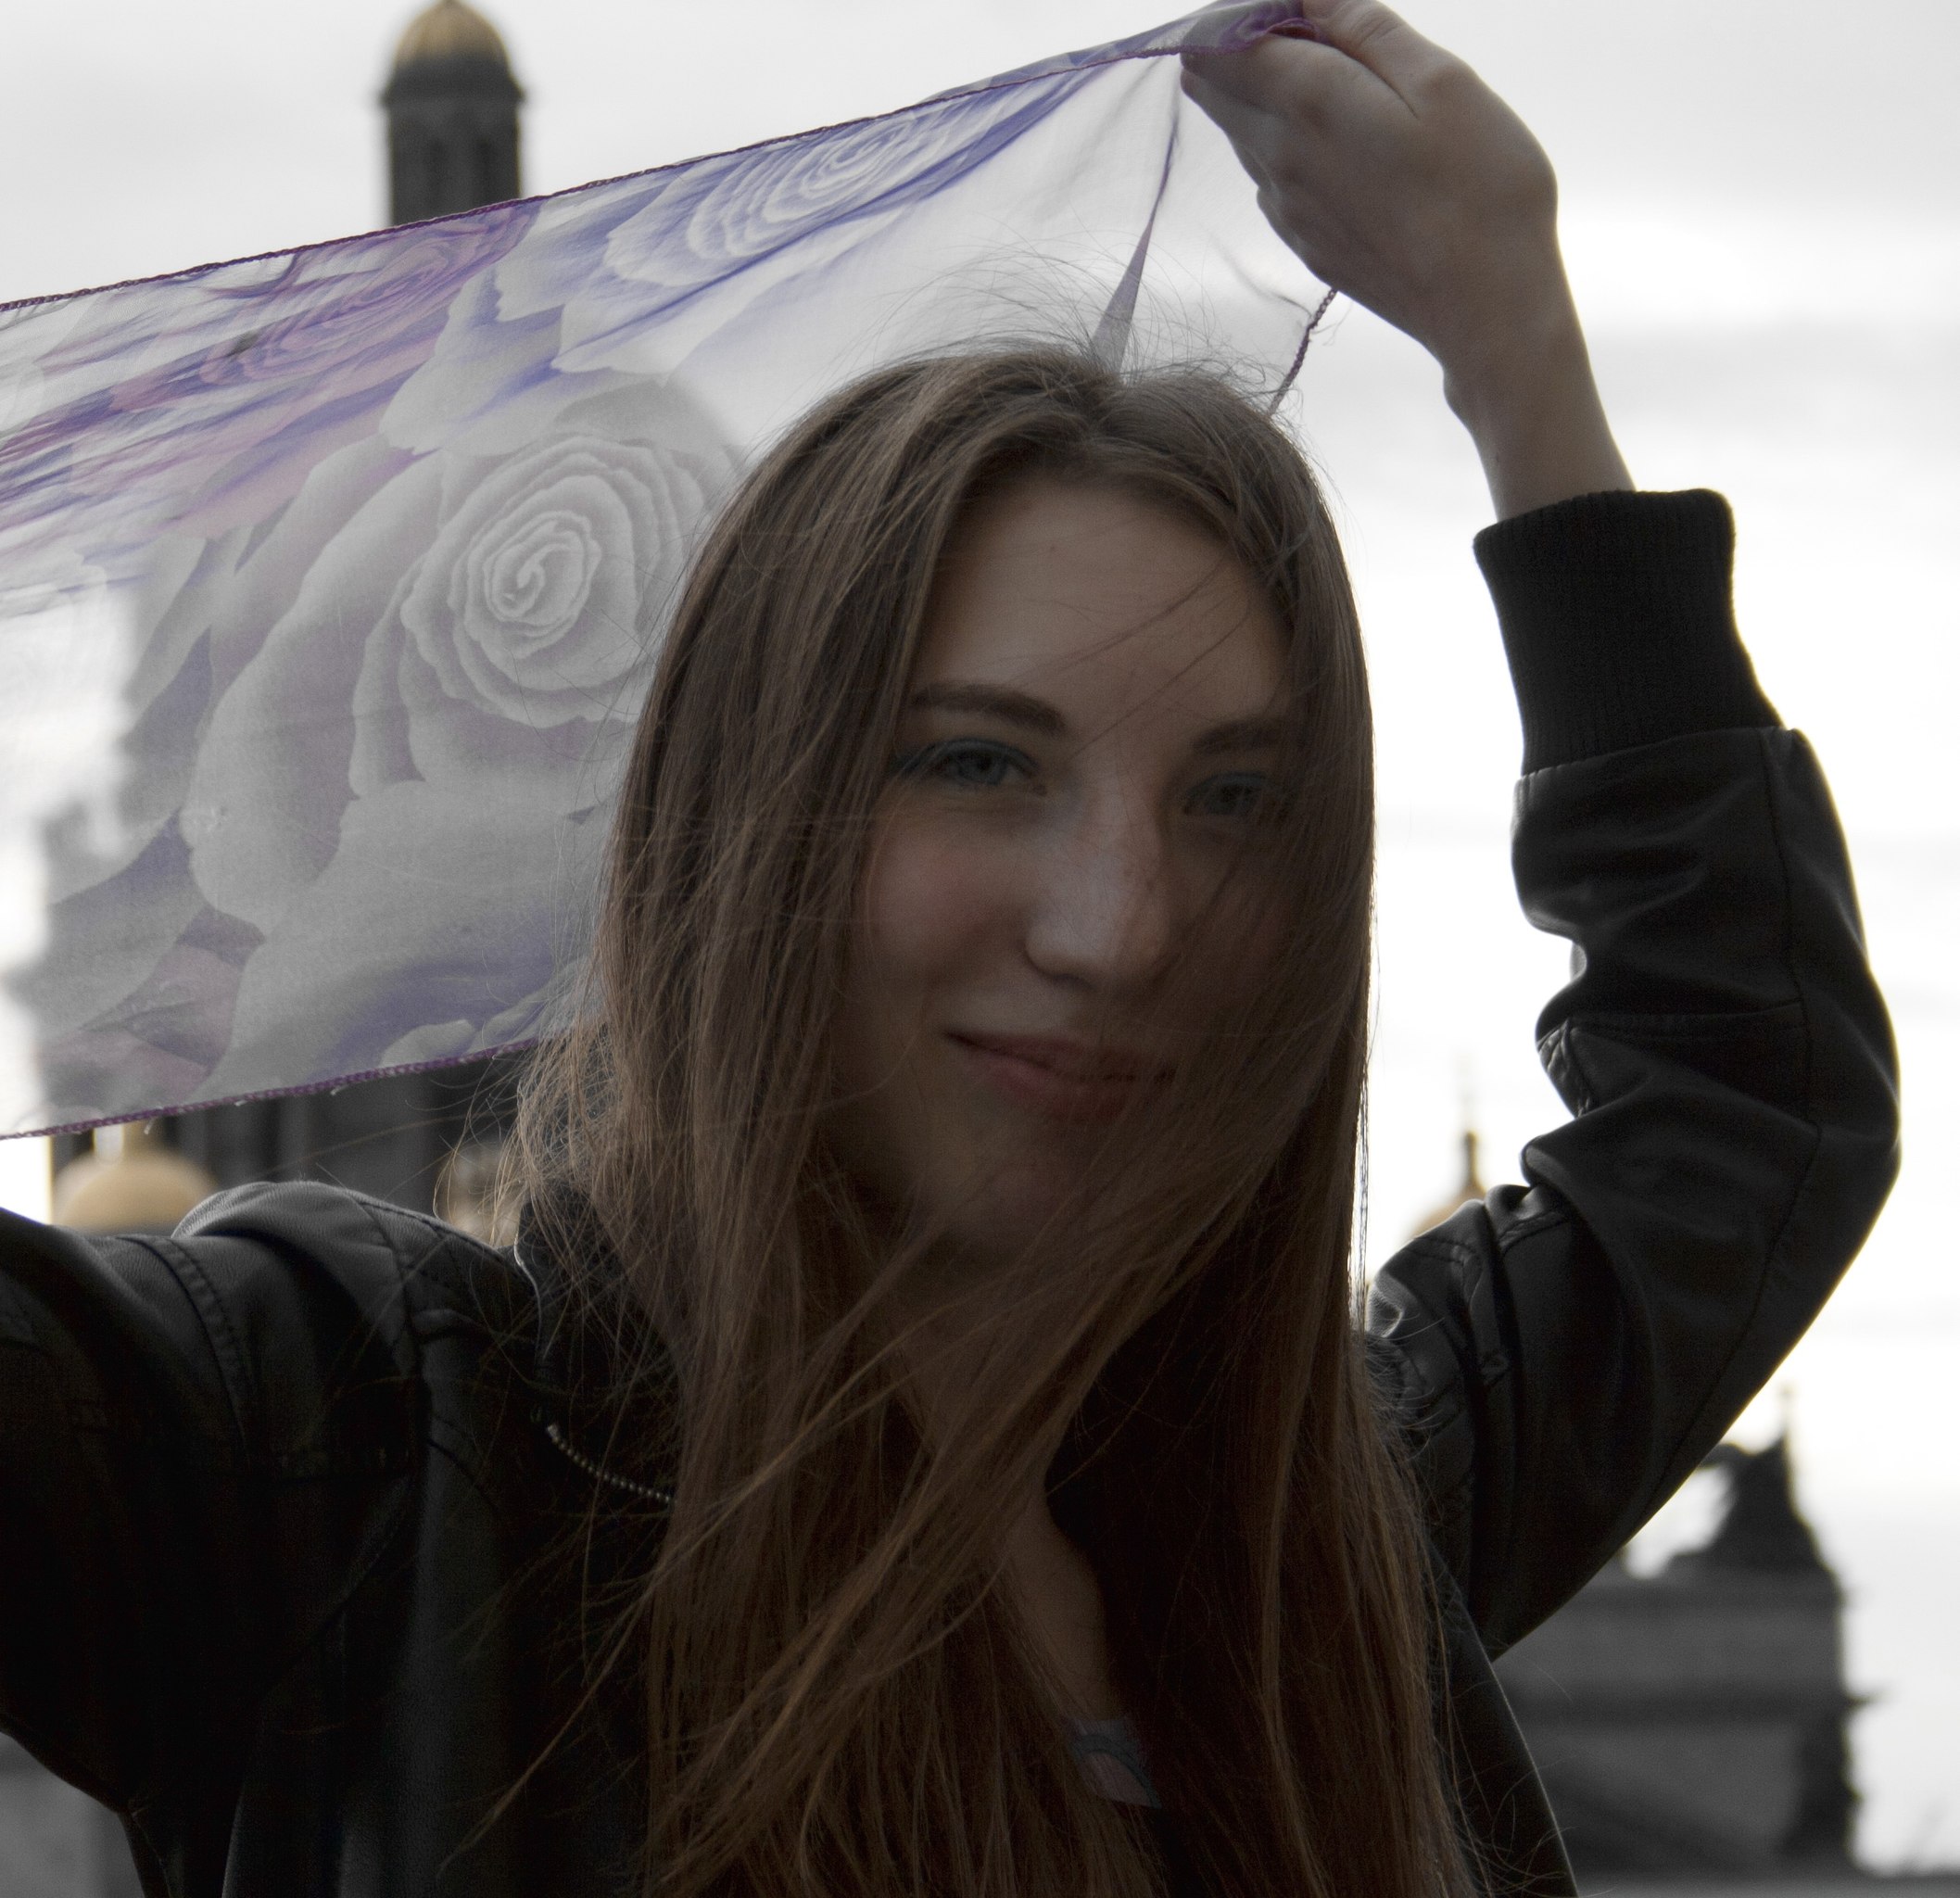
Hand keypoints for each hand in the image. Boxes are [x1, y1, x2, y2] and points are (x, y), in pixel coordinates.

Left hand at [1181, 0, 1630, 517]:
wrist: (1484, 309)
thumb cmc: (1481, 190)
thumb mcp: (1441, 80)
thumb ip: (1366, 29)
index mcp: (1308, 104)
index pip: (1217, 43)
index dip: (1240, 11)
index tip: (1296, 7)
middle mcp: (1278, 157)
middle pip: (1212, 88)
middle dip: (1241, 47)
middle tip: (1313, 34)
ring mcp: (1285, 207)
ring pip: (1241, 132)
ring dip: (1267, 97)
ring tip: (1343, 88)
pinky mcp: (1302, 241)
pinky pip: (1270, 177)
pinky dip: (1287, 146)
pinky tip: (1348, 147)